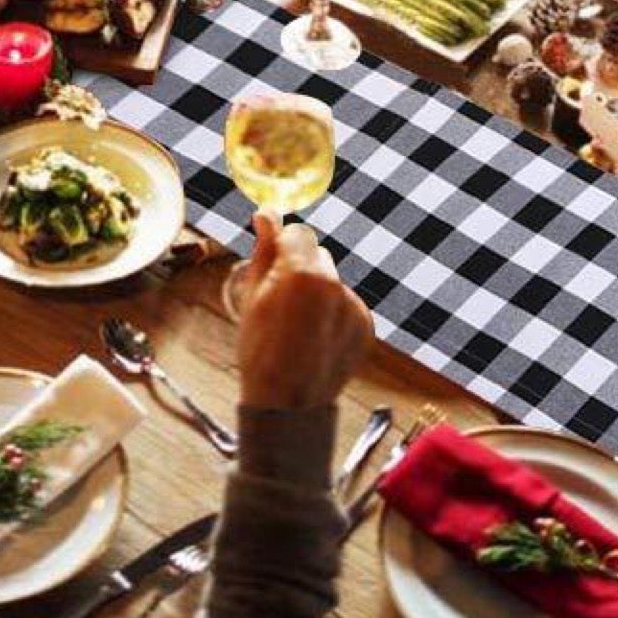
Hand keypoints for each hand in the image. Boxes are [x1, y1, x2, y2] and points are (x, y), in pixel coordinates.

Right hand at [237, 214, 372, 411]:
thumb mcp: (252, 296)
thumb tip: (266, 213)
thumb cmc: (260, 349)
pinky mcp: (365, 324)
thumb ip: (264, 249)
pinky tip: (316, 338)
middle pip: (317, 255)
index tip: (273, 268)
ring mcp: (353, 305)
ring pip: (333, 280)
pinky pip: (347, 304)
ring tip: (300, 326)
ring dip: (319, 291)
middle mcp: (334, 283)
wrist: (287, 404)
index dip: (282, 248)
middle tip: (283, 302)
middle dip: (301, 269)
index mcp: (302, 271)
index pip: (298, 233)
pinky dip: (334, 315)